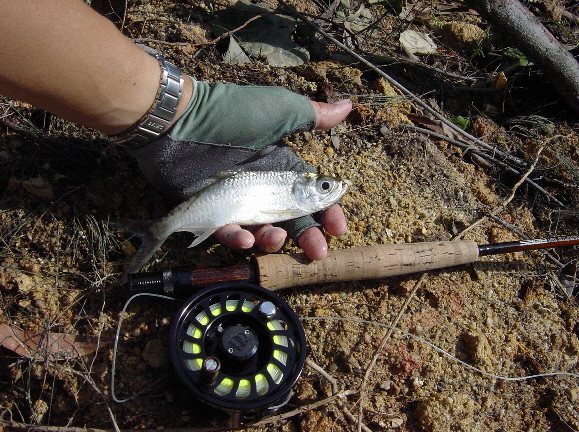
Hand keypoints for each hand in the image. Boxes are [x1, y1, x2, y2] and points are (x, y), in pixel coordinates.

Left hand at [128, 80, 350, 258]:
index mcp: (281, 169)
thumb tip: (349, 106)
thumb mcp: (278, 111)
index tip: (339, 228)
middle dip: (307, 237)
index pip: (311, 197)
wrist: (179, 121)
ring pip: (261, 231)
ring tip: (276, 240)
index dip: (327, 213)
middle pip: (291, 221)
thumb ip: (313, 115)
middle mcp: (262, 189)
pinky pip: (227, 232)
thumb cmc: (232, 115)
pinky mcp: (211, 213)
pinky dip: (237, 238)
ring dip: (273, 241)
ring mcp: (236, 203)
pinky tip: (245, 238)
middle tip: (316, 252)